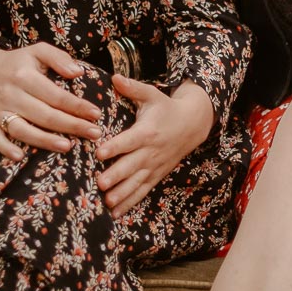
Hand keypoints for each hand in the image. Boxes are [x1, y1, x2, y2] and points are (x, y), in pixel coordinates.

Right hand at [0, 43, 101, 161]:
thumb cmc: (17, 62)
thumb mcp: (38, 51)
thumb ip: (59, 58)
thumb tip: (78, 72)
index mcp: (25, 76)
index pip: (56, 96)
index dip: (77, 106)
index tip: (96, 114)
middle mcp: (11, 94)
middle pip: (44, 115)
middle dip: (71, 126)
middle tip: (95, 133)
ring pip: (22, 129)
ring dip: (44, 140)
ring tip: (67, 147)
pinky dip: (5, 148)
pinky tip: (20, 157)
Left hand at [95, 77, 214, 216]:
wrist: (192, 124)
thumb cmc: (165, 108)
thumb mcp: (151, 95)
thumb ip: (132, 88)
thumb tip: (114, 77)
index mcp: (147, 131)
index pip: (129, 140)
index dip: (115, 146)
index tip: (99, 152)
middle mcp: (150, 151)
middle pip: (132, 165)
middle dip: (117, 175)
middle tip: (101, 183)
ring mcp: (154, 166)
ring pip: (137, 182)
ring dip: (123, 193)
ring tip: (108, 202)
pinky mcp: (156, 175)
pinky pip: (143, 191)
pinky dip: (131, 202)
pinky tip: (115, 213)